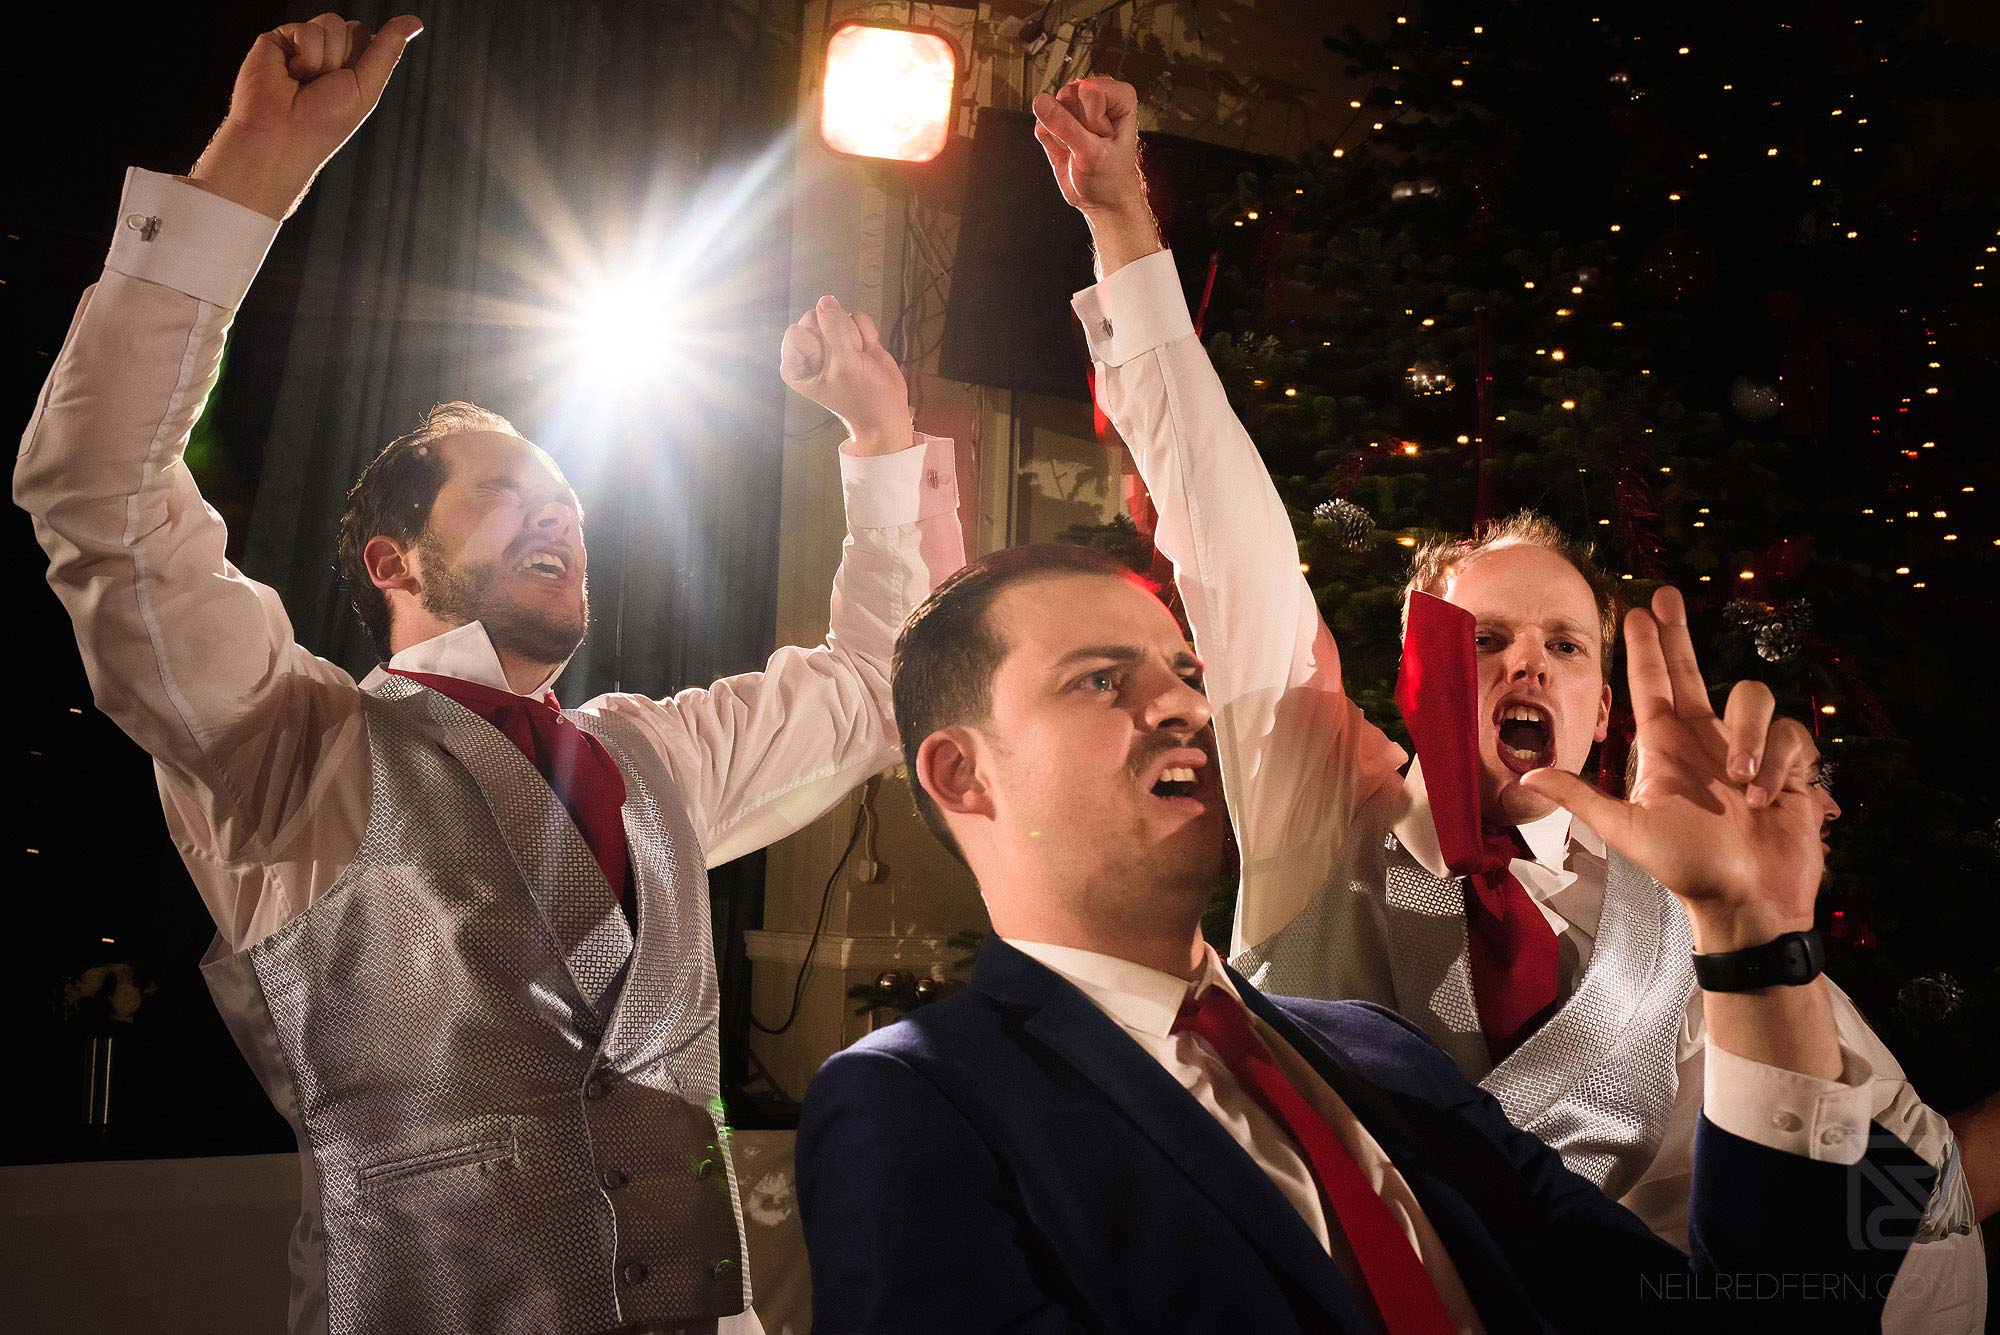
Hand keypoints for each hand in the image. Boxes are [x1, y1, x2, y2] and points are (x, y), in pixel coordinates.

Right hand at [187, 13, 423, 219]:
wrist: (281, 135)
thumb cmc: (324, 122)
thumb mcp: (367, 87)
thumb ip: (387, 50)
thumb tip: (414, 22)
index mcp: (351, 68)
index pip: (370, 39)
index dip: (366, 60)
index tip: (350, 84)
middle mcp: (327, 54)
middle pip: (353, 27)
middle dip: (346, 58)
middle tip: (326, 87)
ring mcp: (302, 45)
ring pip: (331, 23)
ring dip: (326, 59)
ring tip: (307, 82)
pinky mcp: (278, 39)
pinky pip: (306, 29)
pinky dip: (305, 55)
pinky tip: (290, 75)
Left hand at [780, 296, 912, 456]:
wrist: (887, 411)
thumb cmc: (862, 396)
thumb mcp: (846, 365)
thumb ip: (834, 329)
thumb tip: (826, 299)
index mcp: (795, 363)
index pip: (798, 331)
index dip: (819, 345)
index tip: (831, 365)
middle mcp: (809, 349)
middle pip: (818, 319)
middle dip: (840, 338)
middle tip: (850, 362)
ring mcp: (831, 341)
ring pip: (839, 316)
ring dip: (855, 337)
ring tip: (860, 360)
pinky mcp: (851, 336)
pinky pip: (857, 318)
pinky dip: (867, 335)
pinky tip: (868, 353)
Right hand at [1031, 78, 1145, 216]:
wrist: (1101, 200)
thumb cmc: (1110, 178)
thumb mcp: (1091, 154)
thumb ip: (1065, 126)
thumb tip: (1040, 102)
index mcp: (1118, 97)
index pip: (1089, 91)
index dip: (1090, 120)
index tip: (1101, 137)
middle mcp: (1097, 96)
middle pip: (1067, 95)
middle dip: (1074, 126)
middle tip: (1089, 145)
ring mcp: (1075, 108)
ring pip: (1050, 105)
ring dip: (1061, 134)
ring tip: (1079, 149)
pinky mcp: (1056, 121)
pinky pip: (1040, 122)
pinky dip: (1050, 141)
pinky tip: (1067, 151)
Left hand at [1520, 587, 1825, 952]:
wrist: (1746, 900)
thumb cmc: (1689, 869)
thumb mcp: (1628, 831)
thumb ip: (1582, 799)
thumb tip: (1526, 780)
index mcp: (1667, 746)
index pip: (1654, 684)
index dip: (1648, 647)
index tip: (1638, 611)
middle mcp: (1705, 738)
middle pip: (1694, 668)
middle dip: (1679, 632)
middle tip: (1665, 594)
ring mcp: (1748, 749)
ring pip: (1753, 698)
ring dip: (1747, 738)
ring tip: (1738, 783)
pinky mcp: (1789, 764)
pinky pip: (1790, 736)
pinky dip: (1778, 765)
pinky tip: (1766, 799)